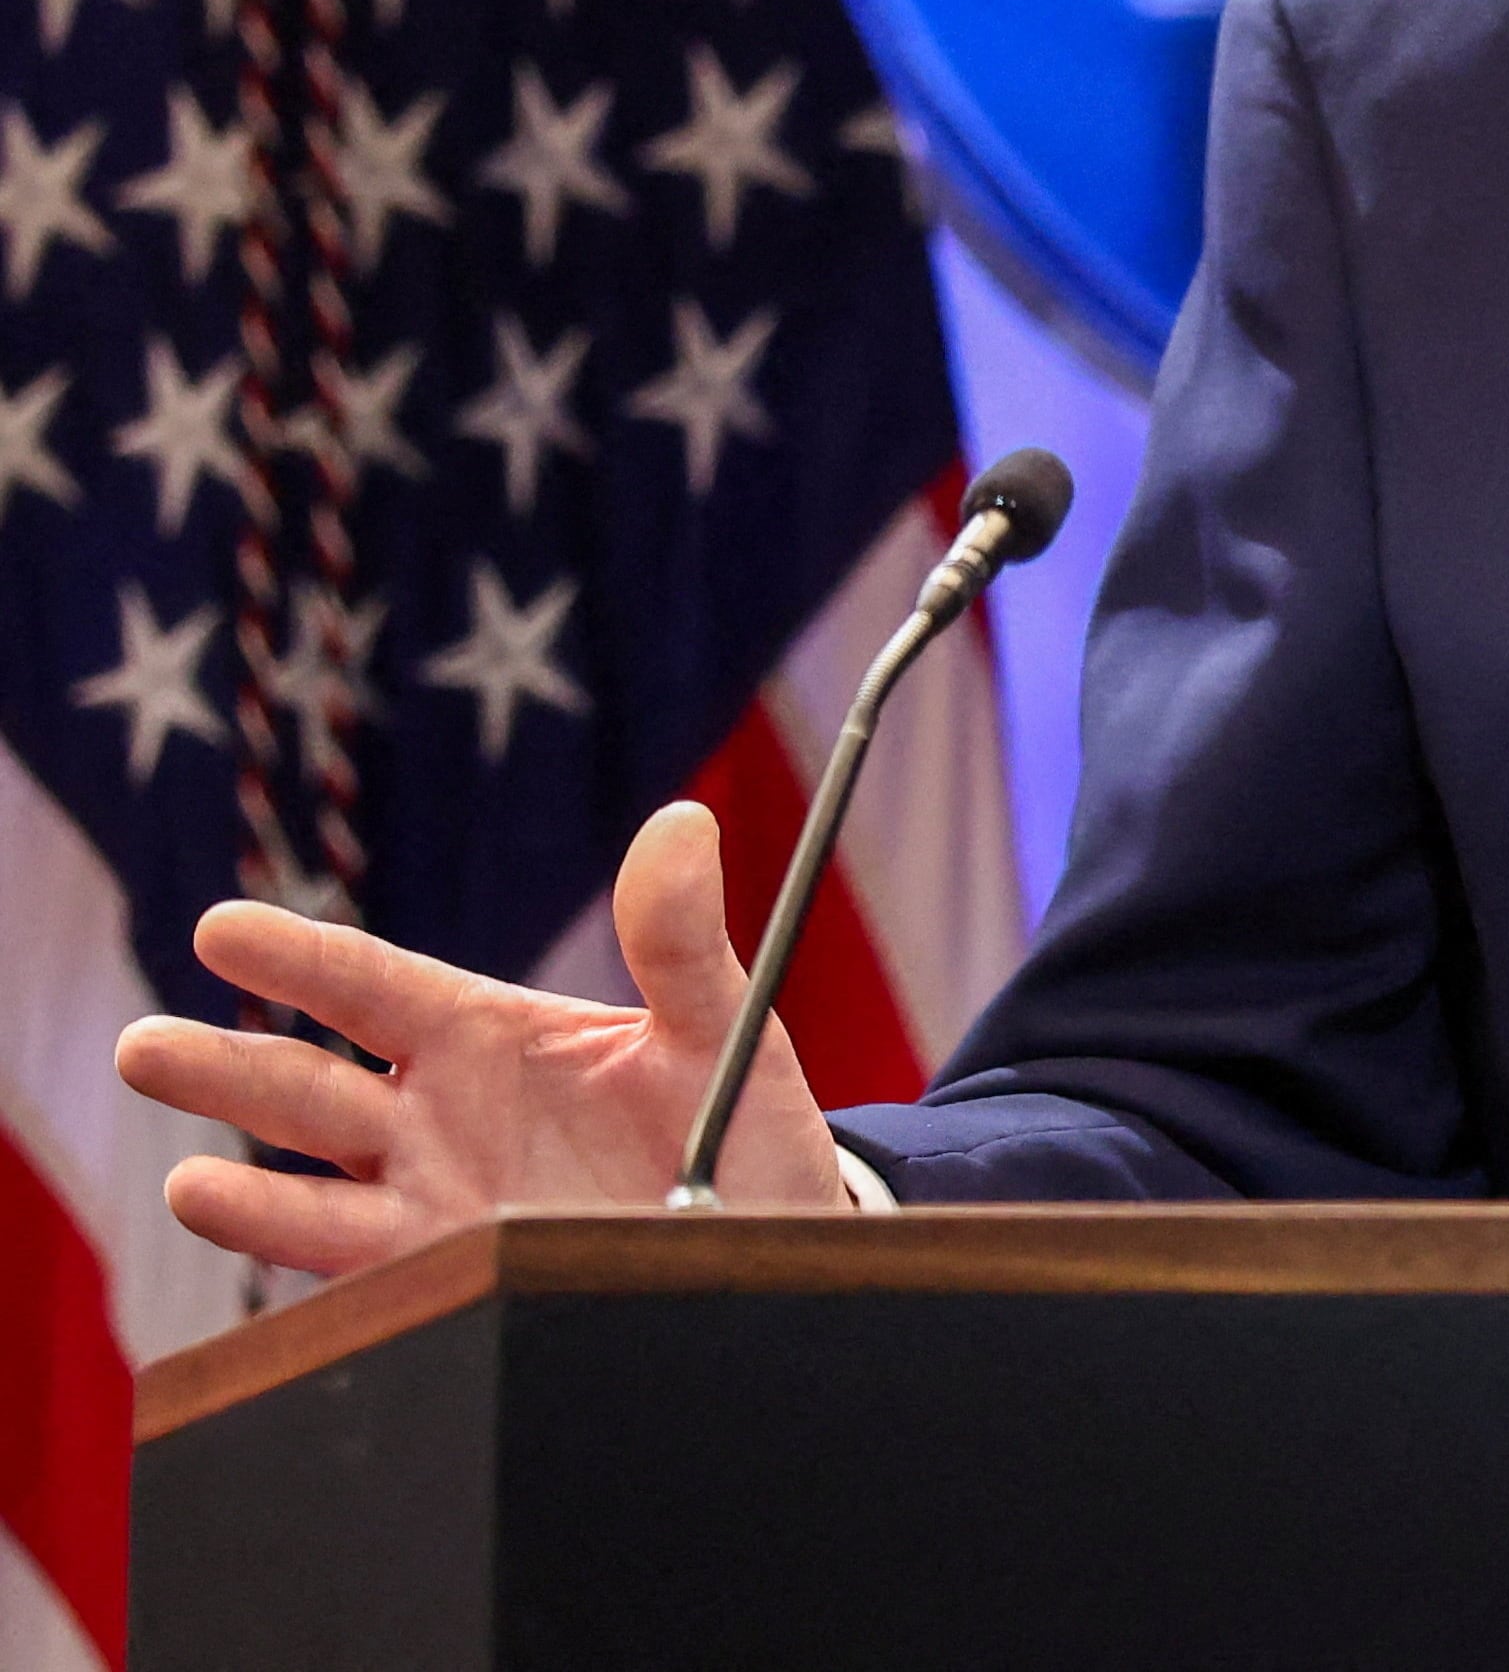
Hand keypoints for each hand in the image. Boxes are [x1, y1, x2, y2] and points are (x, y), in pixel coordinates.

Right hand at [111, 799, 843, 1272]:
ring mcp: (433, 1204)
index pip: (370, 986)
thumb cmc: (731, 1121)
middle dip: (226, 1071)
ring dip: (244, 1196)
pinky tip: (284, 1275)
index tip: (220, 928)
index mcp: (483, 1035)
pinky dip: (319, 1271)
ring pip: (313, 1194)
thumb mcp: (721, 1027)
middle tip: (143, 1048)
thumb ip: (683, 940)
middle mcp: (435, 1119)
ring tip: (186, 1184)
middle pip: (309, 1090)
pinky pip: (370, 1278)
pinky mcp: (457, 1280)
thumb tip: (683, 822)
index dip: (297, 957)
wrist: (770, 1237)